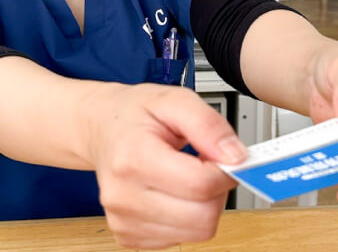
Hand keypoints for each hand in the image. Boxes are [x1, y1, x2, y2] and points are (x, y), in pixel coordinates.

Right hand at [86, 83, 245, 248]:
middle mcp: (123, 195)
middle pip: (203, 217)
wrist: (101, 129)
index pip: (200, 185)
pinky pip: (181, 239)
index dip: (224, 171)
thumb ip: (209, 125)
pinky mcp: (128, 236)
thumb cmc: (135, 114)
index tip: (223, 156)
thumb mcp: (175, 99)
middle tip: (206, 165)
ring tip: (188, 176)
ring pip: (197, 232)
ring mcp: (123, 220)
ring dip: (204, 206)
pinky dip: (187, 218)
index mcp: (133, 158)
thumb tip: (236, 157)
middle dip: (217, 191)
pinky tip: (174, 193)